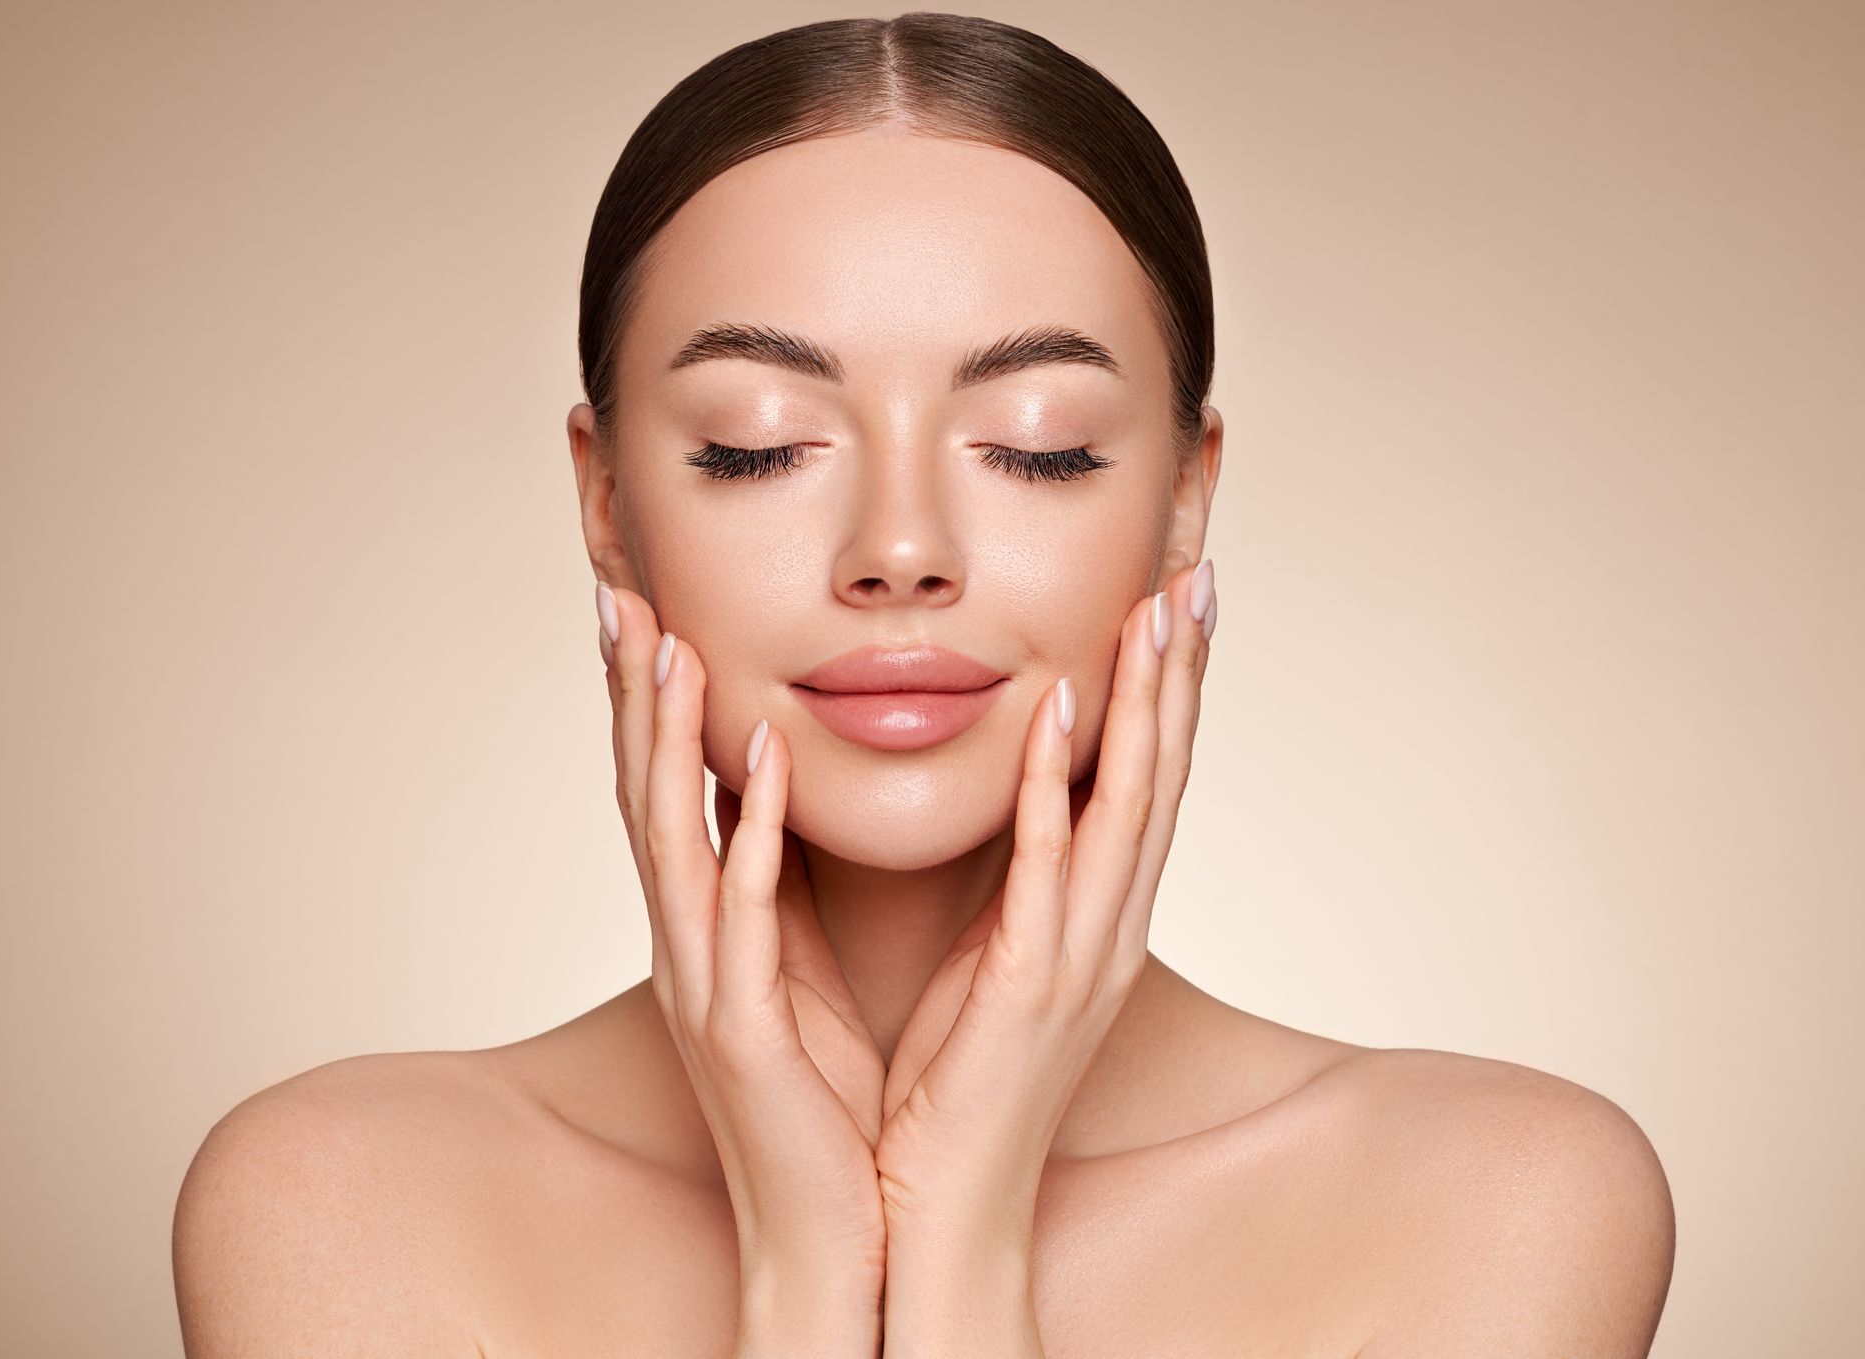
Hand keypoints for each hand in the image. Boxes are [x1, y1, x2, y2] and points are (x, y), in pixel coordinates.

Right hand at [596, 583, 888, 1340]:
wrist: (833, 1229)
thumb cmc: (821, 1098)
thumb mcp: (795, 970)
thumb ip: (782, 888)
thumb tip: (787, 800)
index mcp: (708, 928)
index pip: (668, 791)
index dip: (649, 699)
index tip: (645, 601)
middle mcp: (689, 943)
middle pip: (645, 793)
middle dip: (630, 691)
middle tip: (619, 585)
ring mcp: (704, 984)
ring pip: (670, 838)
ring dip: (663, 735)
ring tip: (665, 640)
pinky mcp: (740, 1028)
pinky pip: (739, 912)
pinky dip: (741, 830)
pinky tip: (751, 756)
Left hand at [873, 560, 1215, 1237]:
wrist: (940, 1203)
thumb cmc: (952, 1078)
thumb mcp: (989, 955)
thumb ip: (1004, 876)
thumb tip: (992, 791)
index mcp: (1094, 915)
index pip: (1141, 779)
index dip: (1164, 688)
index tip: (1170, 594)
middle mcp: (1108, 925)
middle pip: (1161, 773)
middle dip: (1179, 670)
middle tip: (1193, 566)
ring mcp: (1082, 955)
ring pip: (1131, 805)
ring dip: (1147, 703)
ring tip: (1157, 607)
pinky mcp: (1034, 986)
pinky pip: (1049, 868)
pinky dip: (1062, 788)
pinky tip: (1063, 713)